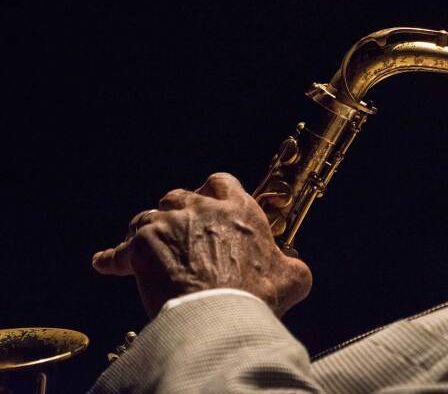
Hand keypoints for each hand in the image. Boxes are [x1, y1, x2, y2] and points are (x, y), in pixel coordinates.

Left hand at [92, 173, 311, 317]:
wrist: (219, 312)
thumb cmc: (257, 294)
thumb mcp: (293, 278)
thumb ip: (292, 265)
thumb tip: (295, 268)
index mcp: (238, 209)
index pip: (222, 181)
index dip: (214, 192)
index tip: (211, 205)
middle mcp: (200, 209)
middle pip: (180, 196)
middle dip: (178, 211)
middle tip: (181, 232)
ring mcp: (167, 225)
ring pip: (147, 217)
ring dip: (148, 231)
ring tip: (149, 249)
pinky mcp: (139, 248)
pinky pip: (118, 251)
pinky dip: (113, 258)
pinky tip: (105, 263)